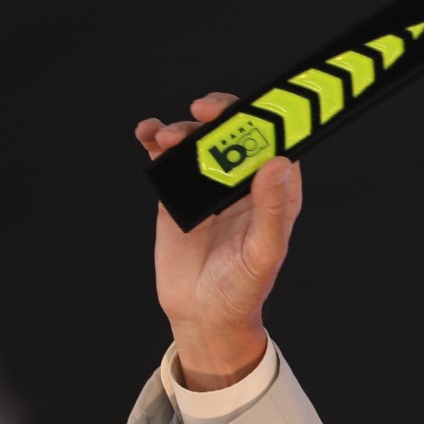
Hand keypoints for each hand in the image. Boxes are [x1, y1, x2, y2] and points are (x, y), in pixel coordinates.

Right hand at [136, 93, 302, 389]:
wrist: (202, 314)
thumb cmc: (242, 288)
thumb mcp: (262, 251)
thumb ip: (270, 209)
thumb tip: (278, 163)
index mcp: (275, 193)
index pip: (275, 142)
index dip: (262, 118)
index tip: (243, 110)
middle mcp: (244, 183)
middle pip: (233, 133)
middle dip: (217, 115)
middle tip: (199, 111)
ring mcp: (210, 185)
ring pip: (198, 142)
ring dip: (182, 130)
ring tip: (164, 138)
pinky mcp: (178, 193)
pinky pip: (167, 159)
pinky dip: (155, 141)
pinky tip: (146, 134)